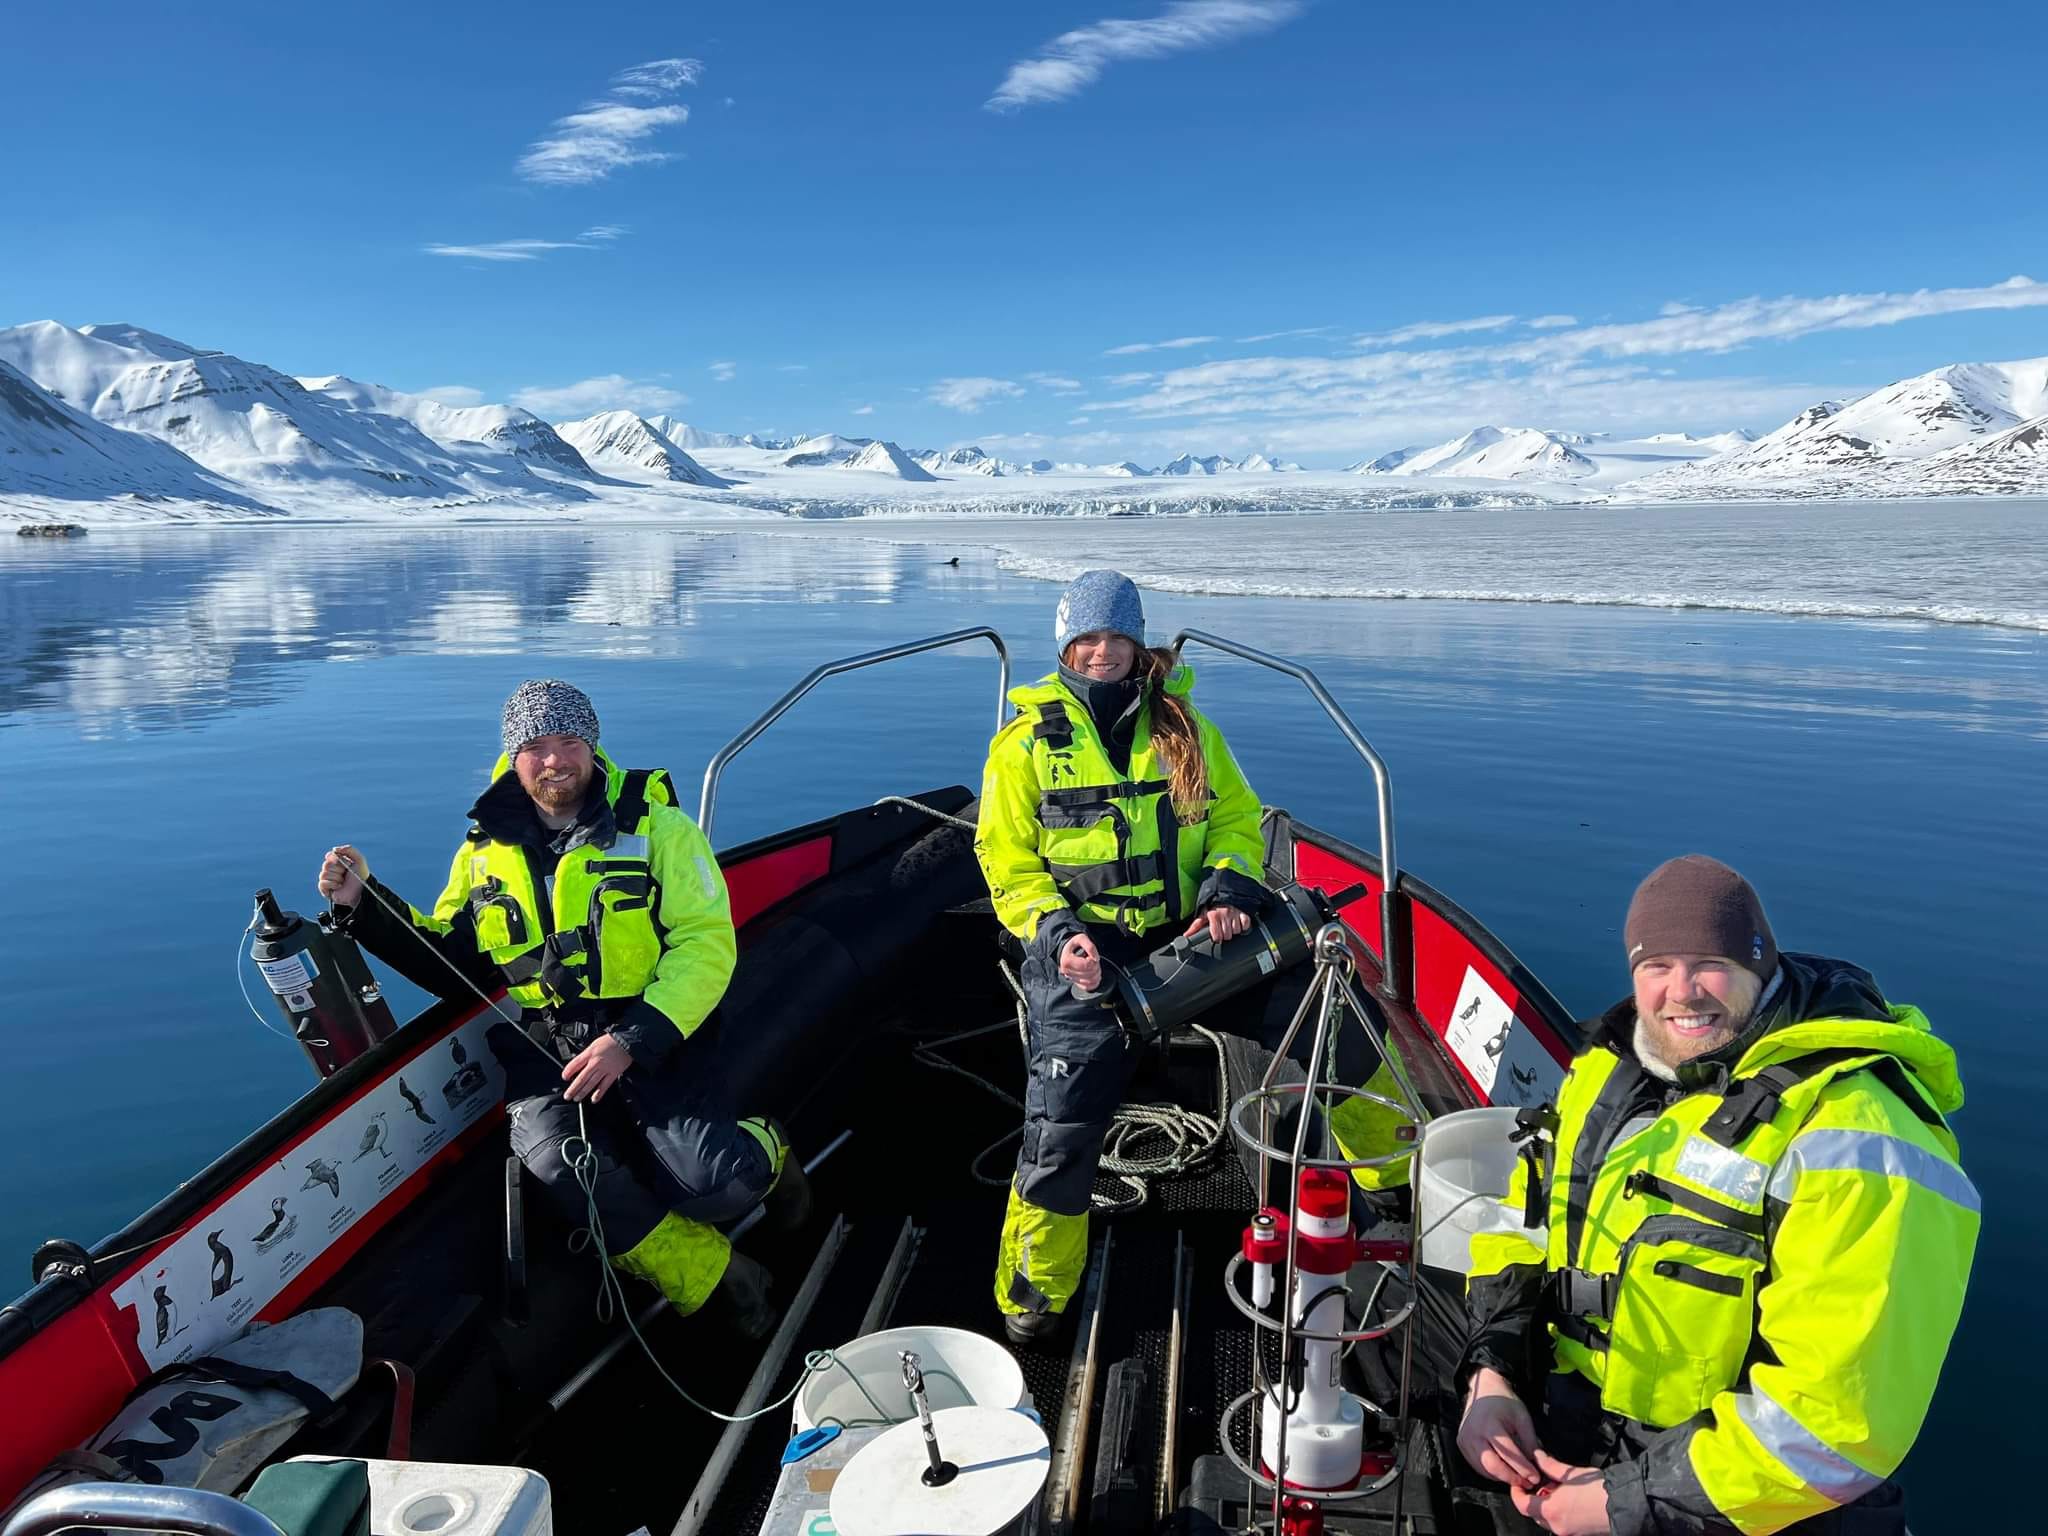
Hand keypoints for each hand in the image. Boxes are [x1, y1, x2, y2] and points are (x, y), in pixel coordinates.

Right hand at [319, 845, 367, 907]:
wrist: (362, 892)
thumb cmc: (361, 877)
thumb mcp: (359, 860)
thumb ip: (349, 850)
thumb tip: (334, 849)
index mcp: (338, 862)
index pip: (330, 856)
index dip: (337, 859)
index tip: (346, 863)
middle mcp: (331, 870)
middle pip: (326, 865)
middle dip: (338, 869)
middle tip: (346, 873)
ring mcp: (327, 880)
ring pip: (323, 874)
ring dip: (336, 877)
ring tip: (343, 881)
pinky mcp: (325, 889)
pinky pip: (322, 883)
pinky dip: (332, 884)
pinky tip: (339, 886)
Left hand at [562, 1034, 633, 1102]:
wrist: (626, 1042)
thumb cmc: (610, 1041)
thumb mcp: (594, 1044)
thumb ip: (586, 1055)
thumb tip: (578, 1066)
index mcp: (589, 1053)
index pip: (575, 1064)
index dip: (567, 1072)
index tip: (564, 1078)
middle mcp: (595, 1062)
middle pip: (581, 1078)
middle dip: (573, 1088)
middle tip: (567, 1096)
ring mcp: (604, 1069)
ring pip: (591, 1083)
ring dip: (582, 1092)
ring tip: (577, 1098)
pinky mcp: (613, 1074)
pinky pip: (604, 1086)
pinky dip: (599, 1094)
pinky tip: (594, 1099)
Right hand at [1058, 933, 1101, 992]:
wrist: (1067, 950)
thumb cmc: (1074, 945)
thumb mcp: (1081, 938)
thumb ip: (1090, 946)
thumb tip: (1096, 958)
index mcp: (1067, 961)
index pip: (1087, 965)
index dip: (1094, 960)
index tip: (1091, 956)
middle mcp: (1067, 972)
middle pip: (1090, 974)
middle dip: (1096, 966)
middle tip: (1093, 960)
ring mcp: (1071, 979)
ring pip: (1090, 981)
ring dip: (1096, 974)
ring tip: (1094, 966)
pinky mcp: (1075, 983)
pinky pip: (1088, 987)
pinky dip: (1095, 982)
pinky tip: (1094, 974)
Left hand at [1184, 906, 1251, 943]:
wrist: (1224, 890)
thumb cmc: (1213, 904)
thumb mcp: (1203, 913)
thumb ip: (1195, 926)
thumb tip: (1186, 935)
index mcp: (1213, 916)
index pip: (1217, 936)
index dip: (1217, 938)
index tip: (1217, 936)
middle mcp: (1224, 915)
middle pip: (1227, 936)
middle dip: (1225, 934)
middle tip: (1224, 928)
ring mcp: (1235, 913)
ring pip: (1236, 931)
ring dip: (1234, 930)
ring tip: (1231, 924)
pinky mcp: (1244, 912)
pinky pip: (1246, 925)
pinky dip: (1244, 926)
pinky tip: (1239, 922)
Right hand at [1456, 1368, 1541, 1490]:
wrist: (1484, 1390)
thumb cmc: (1504, 1402)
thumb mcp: (1522, 1417)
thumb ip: (1530, 1441)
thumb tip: (1539, 1465)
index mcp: (1490, 1424)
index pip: (1508, 1453)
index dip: (1523, 1468)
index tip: (1536, 1477)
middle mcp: (1473, 1433)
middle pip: (1492, 1465)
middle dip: (1511, 1477)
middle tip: (1527, 1483)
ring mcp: (1464, 1440)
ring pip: (1484, 1469)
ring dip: (1502, 1477)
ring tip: (1518, 1478)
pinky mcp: (1461, 1445)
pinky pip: (1477, 1465)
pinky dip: (1491, 1472)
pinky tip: (1504, 1470)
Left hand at [1510, 1451, 1608, 1534]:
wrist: (1626, 1505)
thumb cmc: (1599, 1489)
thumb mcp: (1572, 1474)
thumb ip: (1550, 1466)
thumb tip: (1537, 1456)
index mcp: (1551, 1511)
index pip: (1522, 1506)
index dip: (1517, 1493)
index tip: (1519, 1482)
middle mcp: (1557, 1526)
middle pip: (1534, 1513)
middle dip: (1534, 1498)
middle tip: (1540, 1482)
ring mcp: (1569, 1533)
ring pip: (1548, 1520)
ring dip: (1546, 1506)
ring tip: (1557, 1489)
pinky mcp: (1579, 1534)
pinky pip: (1561, 1524)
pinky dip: (1559, 1513)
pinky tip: (1569, 1500)